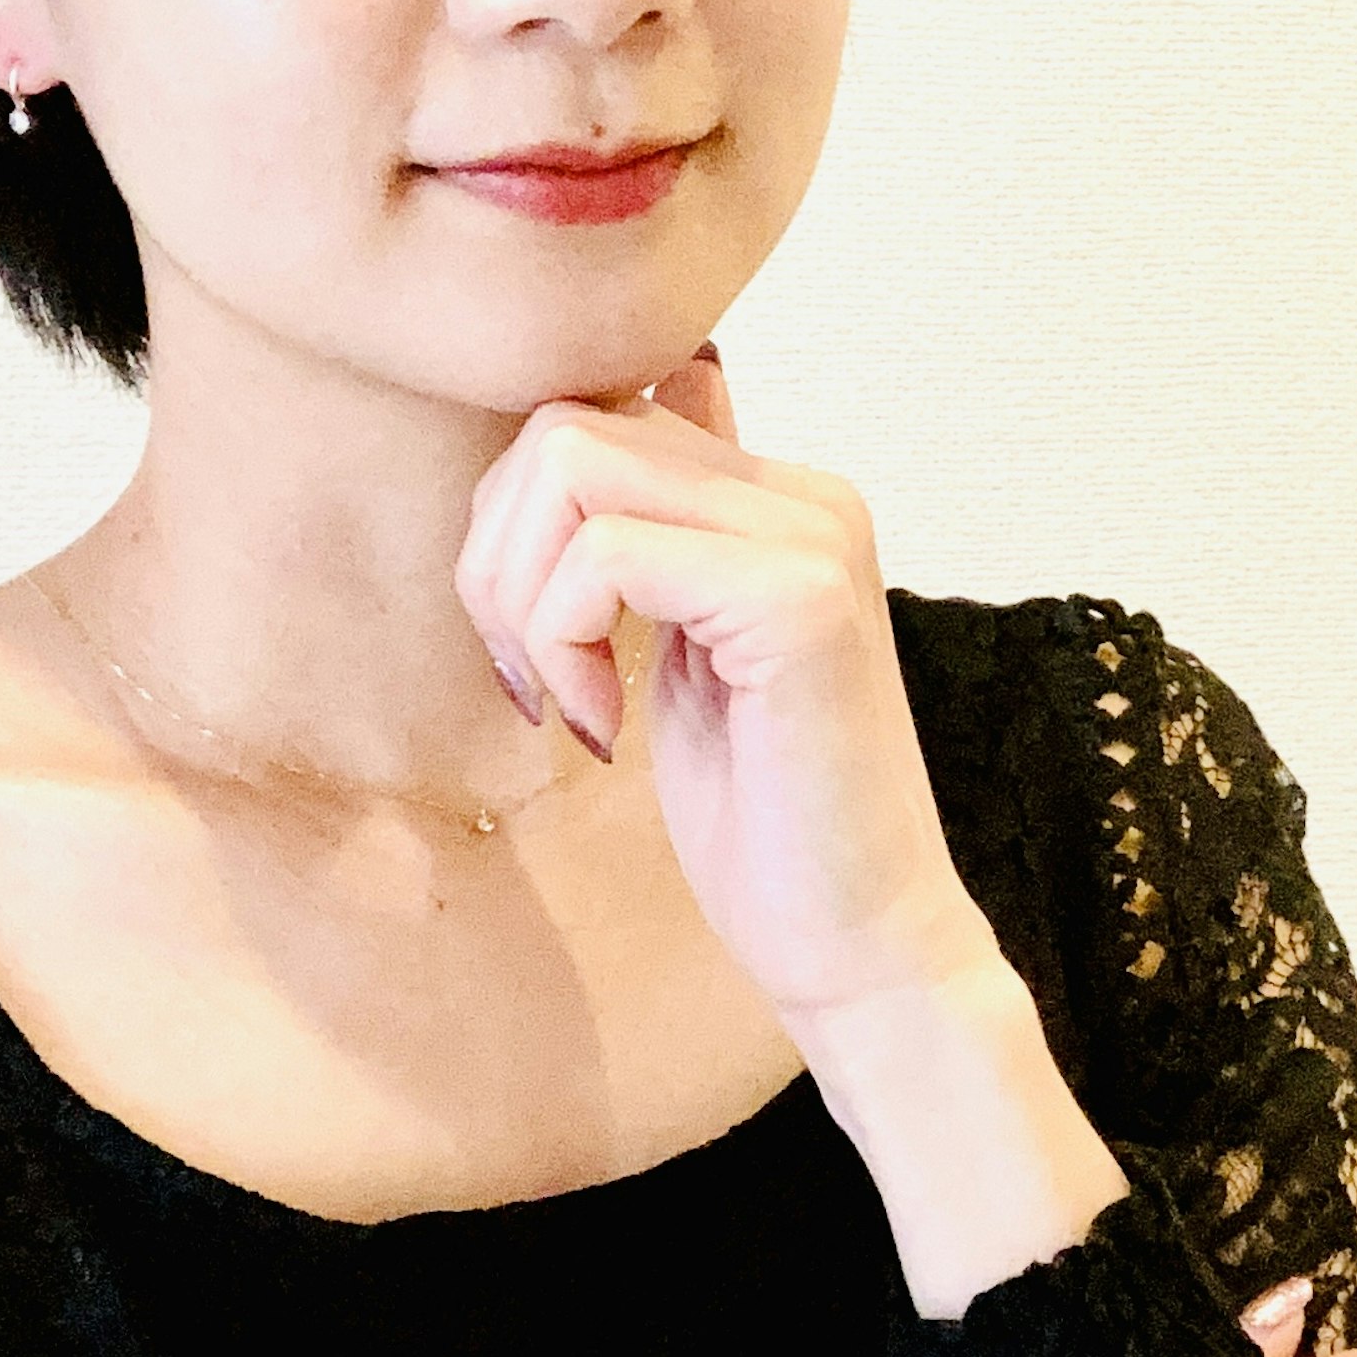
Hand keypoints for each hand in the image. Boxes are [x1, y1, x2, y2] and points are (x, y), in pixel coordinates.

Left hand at [452, 343, 996, 1023]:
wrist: (859, 942)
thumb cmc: (765, 822)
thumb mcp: (684, 655)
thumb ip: (656, 541)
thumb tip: (592, 433)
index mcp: (782, 498)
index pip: (593, 415)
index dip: (518, 527)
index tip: (537, 646)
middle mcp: (808, 494)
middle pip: (564, 426)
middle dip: (497, 557)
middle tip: (532, 678)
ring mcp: (812, 536)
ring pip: (572, 465)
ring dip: (522, 597)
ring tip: (566, 699)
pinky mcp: (798, 597)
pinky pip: (606, 555)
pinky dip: (563, 641)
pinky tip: (601, 727)